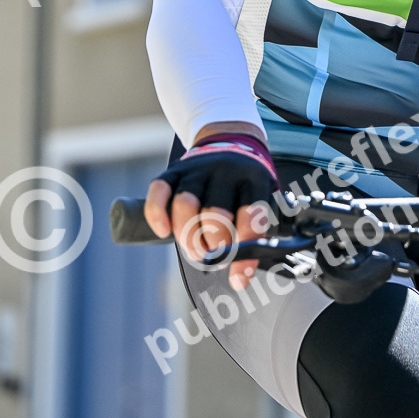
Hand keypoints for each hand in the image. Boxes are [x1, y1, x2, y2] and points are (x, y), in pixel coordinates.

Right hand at [144, 123, 277, 290]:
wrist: (230, 139)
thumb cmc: (246, 182)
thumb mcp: (262, 198)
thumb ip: (256, 232)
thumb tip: (241, 278)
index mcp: (254, 177)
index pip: (251, 216)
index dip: (244, 253)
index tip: (238, 277)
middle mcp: (226, 170)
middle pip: (215, 214)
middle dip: (213, 247)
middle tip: (212, 257)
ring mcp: (198, 168)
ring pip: (186, 204)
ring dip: (187, 236)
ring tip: (195, 250)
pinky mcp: (174, 170)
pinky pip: (159, 191)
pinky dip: (157, 214)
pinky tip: (163, 231)